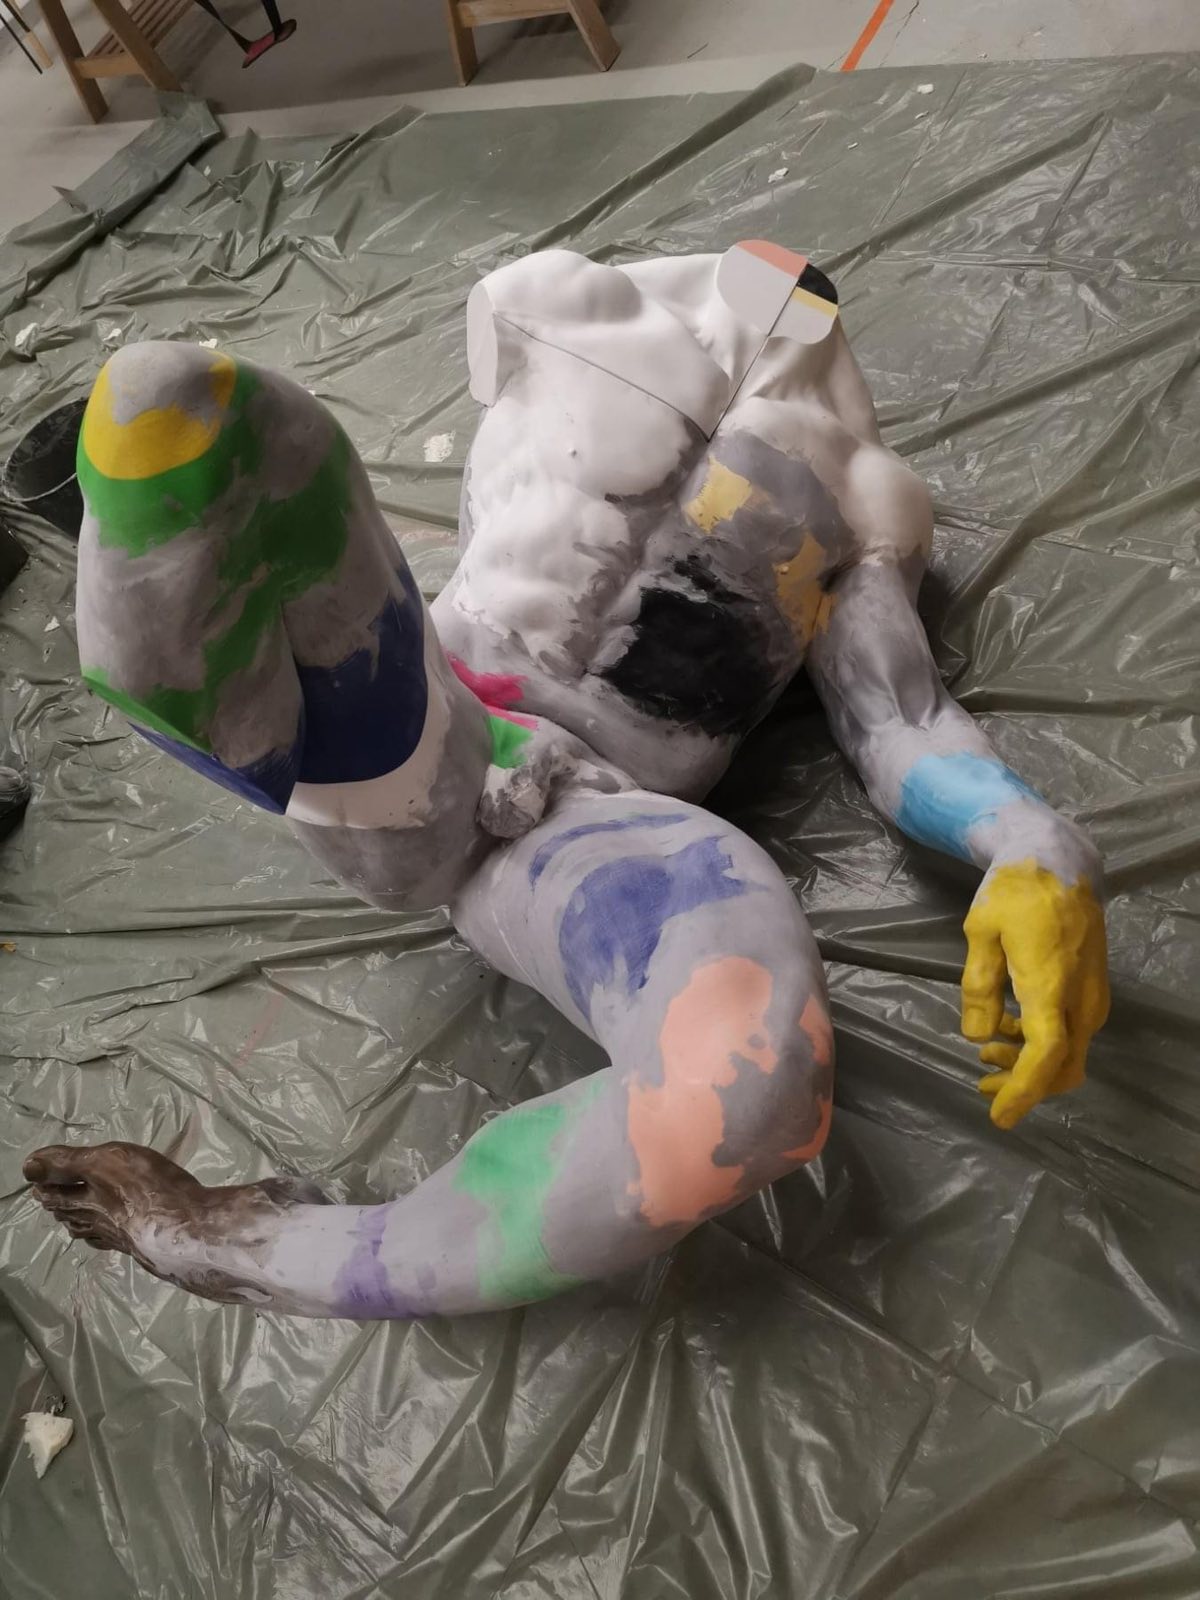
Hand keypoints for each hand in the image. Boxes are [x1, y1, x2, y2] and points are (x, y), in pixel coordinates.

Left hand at [961, 858, 1108, 1128]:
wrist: (1059, 859)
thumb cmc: (1013, 891)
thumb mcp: (980, 932)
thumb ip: (978, 986)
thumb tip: (976, 1036)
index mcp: (1050, 982)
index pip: (1045, 1055)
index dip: (1022, 1091)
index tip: (999, 1115)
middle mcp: (1081, 996)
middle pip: (1063, 1067)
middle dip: (1024, 1087)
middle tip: (983, 1088)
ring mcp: (1093, 994)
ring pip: (1071, 1054)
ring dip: (1031, 1066)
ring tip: (988, 1055)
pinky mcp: (1094, 988)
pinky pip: (1074, 1033)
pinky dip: (1045, 1045)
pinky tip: (1011, 1031)